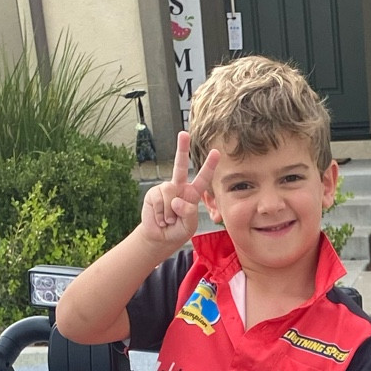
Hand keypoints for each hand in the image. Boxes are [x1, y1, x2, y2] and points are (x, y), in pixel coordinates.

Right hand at [139, 132, 219, 256]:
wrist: (160, 238)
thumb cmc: (177, 230)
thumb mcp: (189, 225)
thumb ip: (188, 213)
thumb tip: (176, 200)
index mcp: (192, 194)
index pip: (202, 178)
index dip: (209, 166)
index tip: (216, 152)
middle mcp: (178, 187)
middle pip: (180, 166)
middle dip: (181, 148)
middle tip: (183, 133)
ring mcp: (166, 189)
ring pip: (170, 195)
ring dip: (170, 213)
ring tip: (169, 220)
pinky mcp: (154, 193)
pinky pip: (160, 201)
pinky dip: (161, 214)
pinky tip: (161, 218)